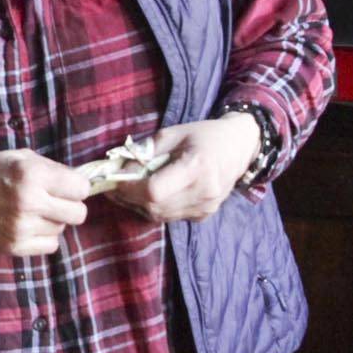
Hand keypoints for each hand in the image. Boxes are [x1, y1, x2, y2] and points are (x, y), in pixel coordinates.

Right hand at [0, 150, 89, 256]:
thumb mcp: (18, 157)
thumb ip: (50, 168)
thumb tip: (79, 182)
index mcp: (32, 175)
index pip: (81, 188)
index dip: (75, 186)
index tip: (65, 186)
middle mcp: (30, 203)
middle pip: (79, 214)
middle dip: (69, 205)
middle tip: (53, 200)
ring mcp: (22, 228)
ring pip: (63, 229)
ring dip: (53, 220)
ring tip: (32, 211)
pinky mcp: (16, 246)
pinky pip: (50, 245)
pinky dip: (43, 236)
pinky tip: (28, 225)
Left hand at [108, 113, 259, 223]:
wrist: (238, 148)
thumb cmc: (204, 135)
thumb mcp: (172, 134)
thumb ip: (145, 153)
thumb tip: (118, 171)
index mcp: (196, 167)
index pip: (154, 191)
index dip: (130, 188)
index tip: (115, 179)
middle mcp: (203, 192)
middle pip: (155, 207)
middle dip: (129, 198)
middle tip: (114, 187)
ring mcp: (205, 207)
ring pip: (160, 216)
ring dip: (139, 205)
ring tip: (128, 190)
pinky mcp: (204, 215)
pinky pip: (170, 217)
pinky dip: (155, 208)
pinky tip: (150, 195)